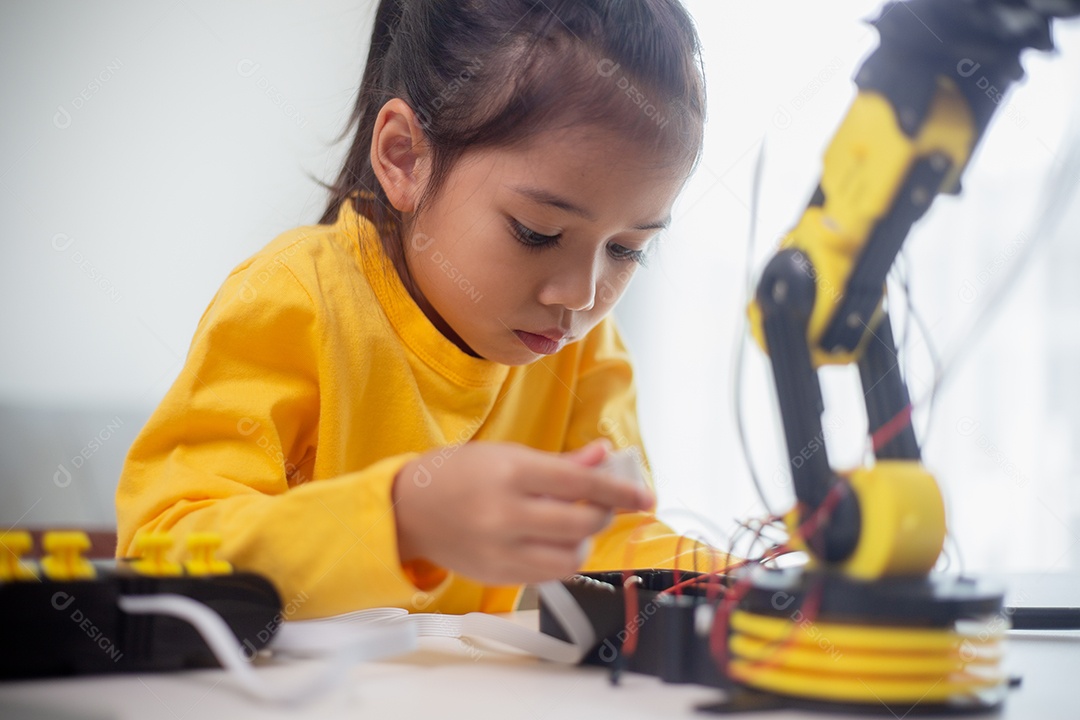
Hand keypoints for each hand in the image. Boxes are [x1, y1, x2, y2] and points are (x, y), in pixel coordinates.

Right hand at [392, 440, 653, 584]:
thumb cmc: (459, 473)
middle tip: (603, 505)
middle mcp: (506, 512)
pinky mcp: (497, 574)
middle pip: (582, 524)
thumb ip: (560, 462)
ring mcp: (500, 548)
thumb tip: (604, 455)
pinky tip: (554, 543)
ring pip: (570, 556)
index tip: (645, 496)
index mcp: (511, 472)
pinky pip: (549, 576)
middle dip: (603, 514)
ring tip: (572, 526)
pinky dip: (562, 560)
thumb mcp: (509, 454)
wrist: (409, 509)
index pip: (582, 483)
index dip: (620, 490)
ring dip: (583, 541)